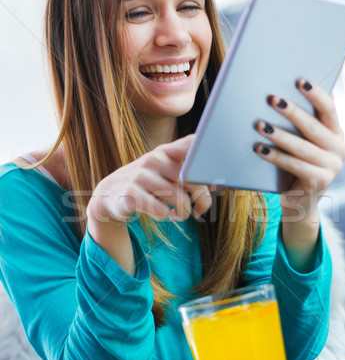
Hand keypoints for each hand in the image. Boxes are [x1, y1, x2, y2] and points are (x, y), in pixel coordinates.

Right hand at [87, 134, 211, 223]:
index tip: (217, 166)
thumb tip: (220, 183)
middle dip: (202, 200)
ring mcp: (142, 176)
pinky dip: (166, 217)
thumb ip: (190, 175)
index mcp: (165, 152)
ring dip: (184, 213)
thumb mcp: (165, 175)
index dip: (207, 150)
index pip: (190, 143)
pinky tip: (163, 215)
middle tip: (199, 210)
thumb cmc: (146, 186)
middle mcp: (154, 160)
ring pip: (180, 199)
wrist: (109, 196)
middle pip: (193, 180)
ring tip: (179, 215)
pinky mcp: (132, 194)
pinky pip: (162, 211)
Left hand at [253, 79, 344, 271]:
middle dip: (291, 111)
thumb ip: (304, 120)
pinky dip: (275, 156)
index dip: (316, 94)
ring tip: (259, 125)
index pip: (329, 109)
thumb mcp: (302, 141)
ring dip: (279, 134)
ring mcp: (332, 168)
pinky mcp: (319, 183)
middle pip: (313, 127)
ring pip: (302, 147)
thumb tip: (294, 88)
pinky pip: (294, 165)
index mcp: (337, 134)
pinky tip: (260, 148)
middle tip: (271, 99)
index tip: (299, 81)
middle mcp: (340, 150)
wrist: (298, 202)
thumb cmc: (295, 164)